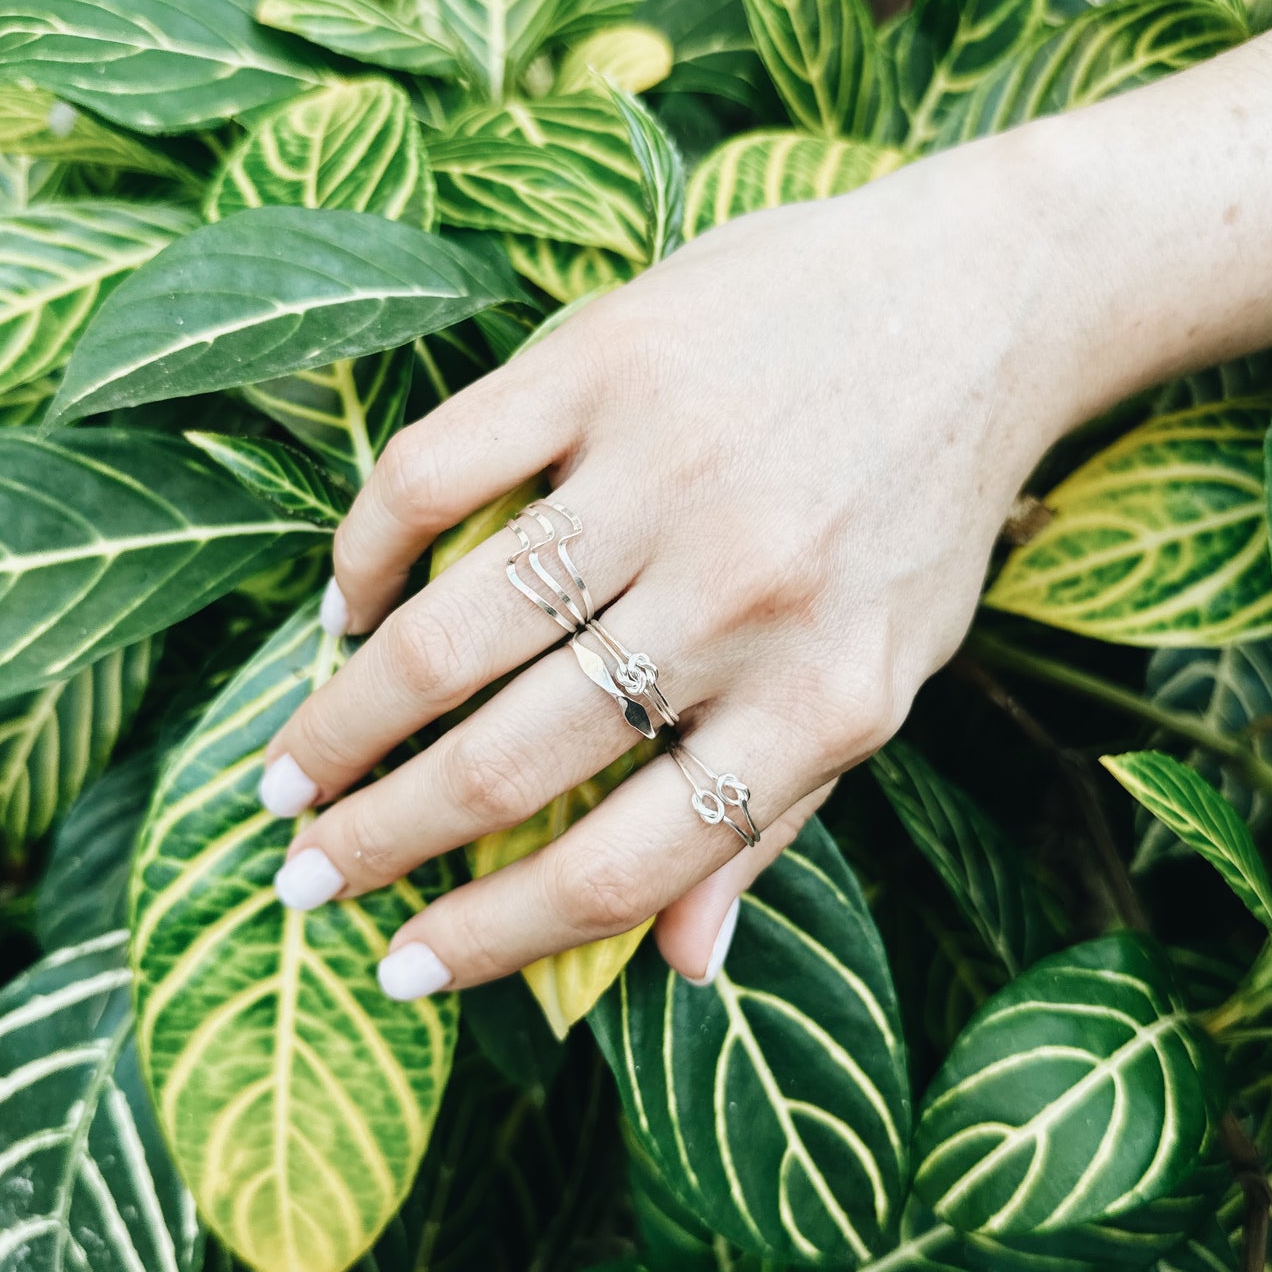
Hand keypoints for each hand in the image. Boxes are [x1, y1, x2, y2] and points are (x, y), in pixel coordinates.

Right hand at [259, 129, 1086, 996]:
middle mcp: (738, 600)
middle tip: (301, 876)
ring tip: (288, 775)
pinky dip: (369, 548)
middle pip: (506, 765)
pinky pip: (437, 471)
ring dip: (343, 722)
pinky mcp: (608, 362)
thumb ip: (779, 817)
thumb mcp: (888, 680)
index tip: (400, 969)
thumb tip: (682, 969)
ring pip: (448, 634)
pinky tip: (348, 603)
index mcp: (818, 703)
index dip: (487, 941)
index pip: (617, 871)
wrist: (983, 302)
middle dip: (378, 841)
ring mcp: (666, 474)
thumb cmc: (924, 512)